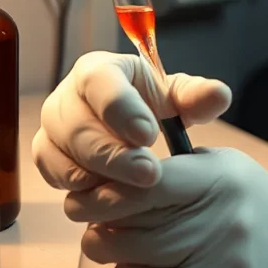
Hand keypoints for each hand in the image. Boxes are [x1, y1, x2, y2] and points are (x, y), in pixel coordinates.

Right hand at [31, 51, 231, 191]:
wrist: (127, 125)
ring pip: (62, 152)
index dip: (122, 110)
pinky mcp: (46, 154)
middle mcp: (67, 95)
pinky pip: (53, 173)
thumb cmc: (149, 105)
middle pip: (78, 125)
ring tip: (131, 192)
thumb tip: (220, 95)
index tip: (150, 136)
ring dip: (97, 175)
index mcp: (97, 69)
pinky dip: (78, 188)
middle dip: (114, 154)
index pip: (100, 83)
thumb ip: (197, 97)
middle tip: (149, 174)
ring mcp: (53, 127)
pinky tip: (108, 197)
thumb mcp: (177, 98)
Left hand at [64, 147, 267, 267]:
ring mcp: (219, 255)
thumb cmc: (253, 204)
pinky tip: (125, 265)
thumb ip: (179, 168)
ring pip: (143, 254)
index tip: (86, 186)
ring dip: (109, 247)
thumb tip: (116, 169)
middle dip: (100, 217)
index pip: (153, 180)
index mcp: (218, 177)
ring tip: (97, 239)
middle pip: (141, 220)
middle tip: (80, 212)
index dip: (112, 185)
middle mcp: (219, 214)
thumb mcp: (225, 169)